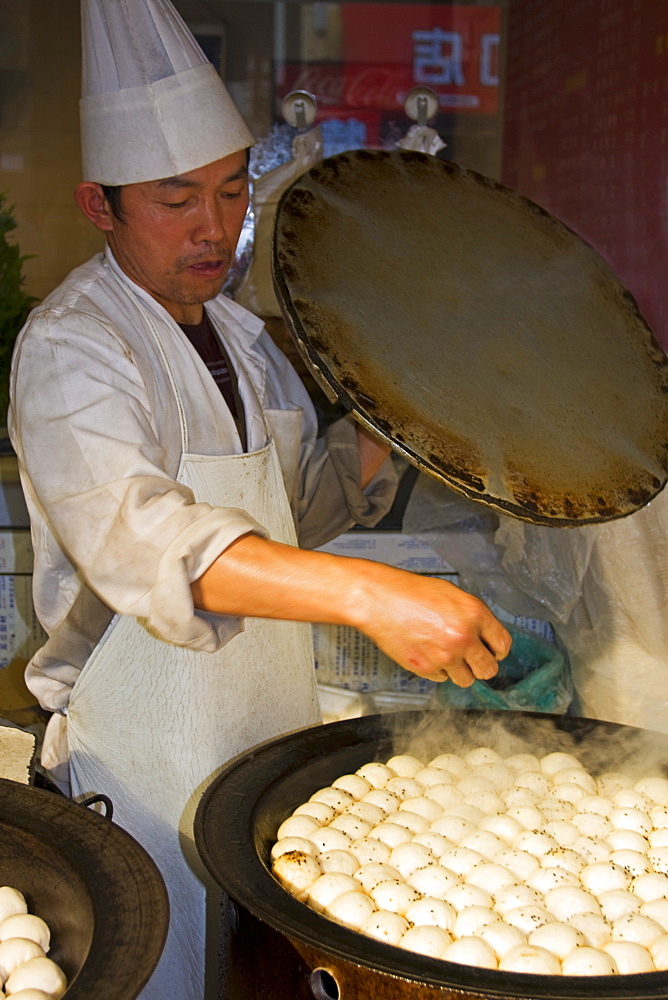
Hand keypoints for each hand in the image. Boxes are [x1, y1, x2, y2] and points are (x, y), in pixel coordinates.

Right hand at [354, 567, 510, 686]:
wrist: (380, 599)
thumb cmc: (412, 593)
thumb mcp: (452, 595)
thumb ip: (472, 616)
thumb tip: (485, 637)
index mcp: (474, 614)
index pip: (503, 645)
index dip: (498, 651)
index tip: (493, 653)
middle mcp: (463, 637)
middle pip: (488, 669)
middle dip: (481, 666)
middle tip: (472, 660)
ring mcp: (444, 655)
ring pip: (466, 680)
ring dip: (459, 671)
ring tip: (445, 654)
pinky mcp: (426, 668)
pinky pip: (441, 678)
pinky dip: (436, 669)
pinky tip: (426, 651)